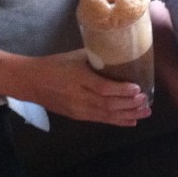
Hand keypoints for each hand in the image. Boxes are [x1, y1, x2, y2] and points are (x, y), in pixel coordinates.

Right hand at [26, 49, 151, 126]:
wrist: (31, 82)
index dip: (121, 90)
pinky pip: (100, 120)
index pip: (102, 87)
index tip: (137, 88)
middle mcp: (78, 96)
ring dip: (127, 115)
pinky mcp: (77, 117)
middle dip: (129, 104)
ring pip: (106, 114)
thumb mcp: (74, 56)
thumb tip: (121, 55)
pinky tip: (131, 121)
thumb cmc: (54, 65)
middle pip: (107, 104)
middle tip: (146, 101)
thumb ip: (96, 58)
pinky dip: (117, 121)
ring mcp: (77, 109)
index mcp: (77, 77)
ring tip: (145, 113)